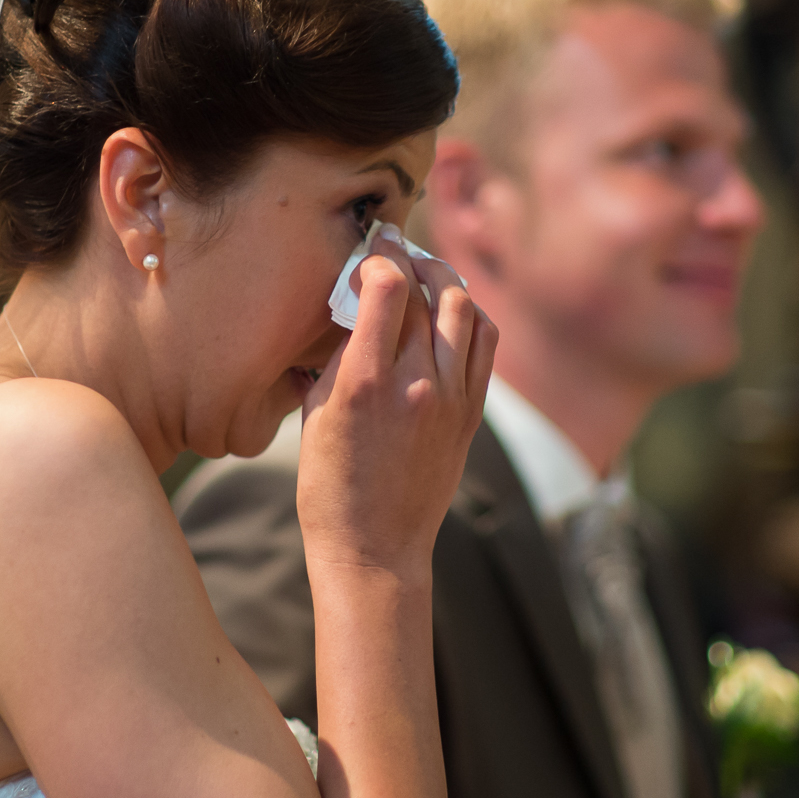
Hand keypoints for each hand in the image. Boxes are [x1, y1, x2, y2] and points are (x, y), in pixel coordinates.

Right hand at [297, 225, 495, 579]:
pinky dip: (469, 314)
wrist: (376, 549)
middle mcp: (417, 385)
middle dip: (407, 259)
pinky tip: (451, 310)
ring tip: (424, 272)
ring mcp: (452, 398)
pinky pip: (484, 342)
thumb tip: (347, 310)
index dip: (378, 256)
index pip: (387, 287)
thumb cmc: (330, 487)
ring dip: (444, 279)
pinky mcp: (471, 413)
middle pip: (426, 291)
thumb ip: (334, 358)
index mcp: (366, 383)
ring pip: (464, 308)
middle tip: (391, 248)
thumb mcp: (314, 416)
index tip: (367, 251)